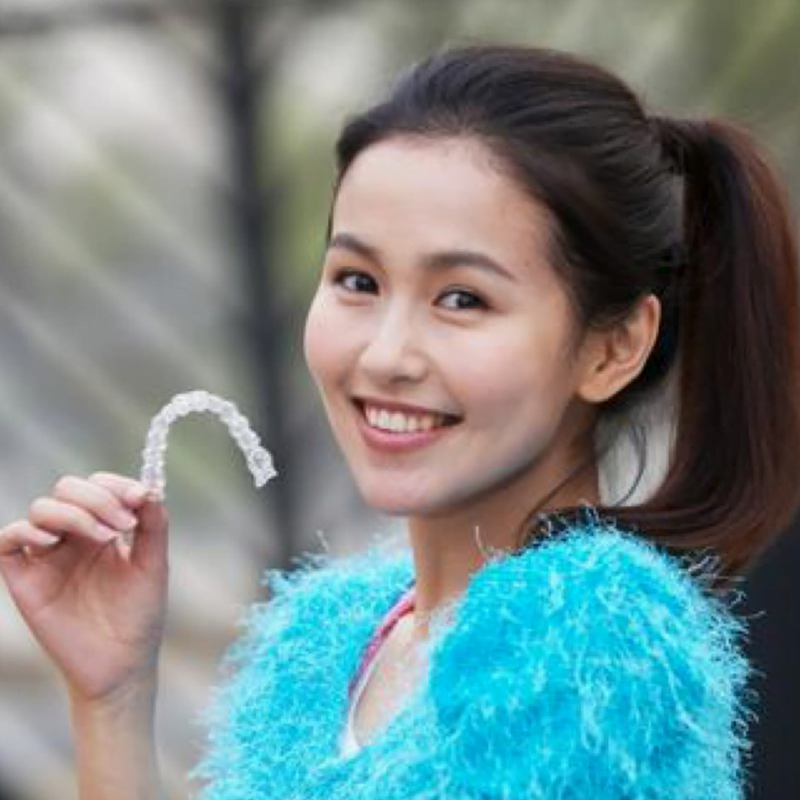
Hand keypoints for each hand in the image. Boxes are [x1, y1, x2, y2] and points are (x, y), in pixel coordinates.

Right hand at [0, 472, 169, 703]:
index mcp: (104, 528)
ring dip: (73, 512)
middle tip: (123, 525)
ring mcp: (48, 556)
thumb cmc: (139, 616)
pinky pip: (8, 540)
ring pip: (42, 508)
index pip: (99, 486)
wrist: (122, 665)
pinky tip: (52, 540)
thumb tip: (148, 489)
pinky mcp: (25, 579)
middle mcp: (73, 537)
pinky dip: (25, 530)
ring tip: (103, 537)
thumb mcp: (153, 565)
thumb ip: (153, 525)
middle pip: (68, 489)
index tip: (138, 498)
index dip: (116, 485)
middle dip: (97, 498)